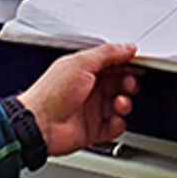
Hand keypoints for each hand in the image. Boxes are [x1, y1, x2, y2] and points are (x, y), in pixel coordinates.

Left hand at [17, 43, 139, 155]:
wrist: (39, 124)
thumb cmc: (51, 93)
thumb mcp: (80, 63)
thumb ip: (107, 54)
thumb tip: (127, 48)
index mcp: (85, 70)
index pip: (113, 64)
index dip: (126, 64)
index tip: (137, 64)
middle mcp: (90, 89)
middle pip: (120, 84)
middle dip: (129, 83)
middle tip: (128, 85)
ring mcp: (92, 110)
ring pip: (120, 105)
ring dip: (125, 103)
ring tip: (119, 103)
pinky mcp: (93, 130)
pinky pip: (115, 126)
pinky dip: (118, 124)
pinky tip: (113, 119)